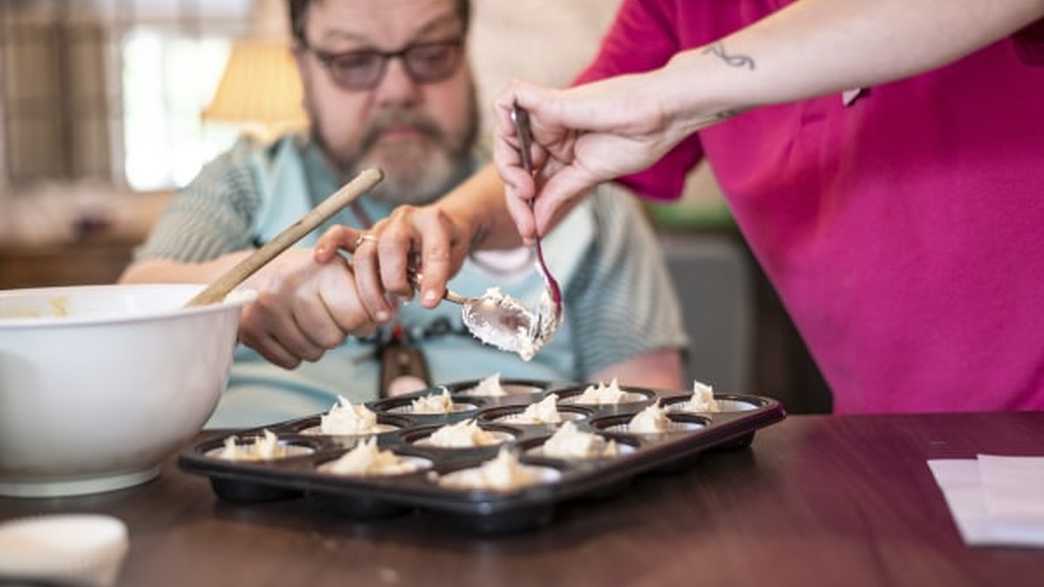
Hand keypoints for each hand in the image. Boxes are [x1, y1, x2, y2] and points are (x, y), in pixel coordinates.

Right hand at [237, 248, 374, 368]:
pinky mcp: (250, 329)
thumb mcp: (337, 270)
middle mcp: (292, 285)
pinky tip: (287, 330)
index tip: (356, 318)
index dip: (362, 323)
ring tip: (303, 321)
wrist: (252, 273)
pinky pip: (290, 362)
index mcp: (322, 268)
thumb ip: (366, 291)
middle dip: (335, 333)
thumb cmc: (307, 276)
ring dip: (314, 344)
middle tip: (323, 316)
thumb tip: (388, 314)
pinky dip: (293, 353)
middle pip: (334, 339)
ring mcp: (267, 308)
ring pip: (313, 354)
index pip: (357, 317)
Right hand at [313, 204, 472, 317]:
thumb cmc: (448, 243)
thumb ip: (440, 276)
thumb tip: (425, 297)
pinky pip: (342, 235)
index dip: (432, 278)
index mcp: (433, 221)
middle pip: (390, 248)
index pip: (432, 249)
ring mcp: (382, 226)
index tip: (430, 302)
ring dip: (370, 286)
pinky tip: (322, 258)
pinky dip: (330, 244)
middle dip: (395, 281)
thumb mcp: (456, 258)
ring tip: (381, 311)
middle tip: (403, 300)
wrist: (443, 223)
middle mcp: (404, 220)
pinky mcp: (365, 234)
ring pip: (366, 252)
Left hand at [494, 75, 684, 239]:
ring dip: (508, 170)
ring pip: (504, 139)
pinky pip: (506, 101)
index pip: (530, 180)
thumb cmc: (635, 141)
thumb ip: (558, 195)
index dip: (525, 209)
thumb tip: (535, 226)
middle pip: (513, 165)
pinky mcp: (546, 99)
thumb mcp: (588, 176)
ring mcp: (546, 116)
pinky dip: (502, 120)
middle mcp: (549, 134)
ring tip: (527, 190)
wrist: (658, 117)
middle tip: (528, 225)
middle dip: (515, 199)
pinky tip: (517, 152)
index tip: (531, 236)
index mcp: (561, 152)